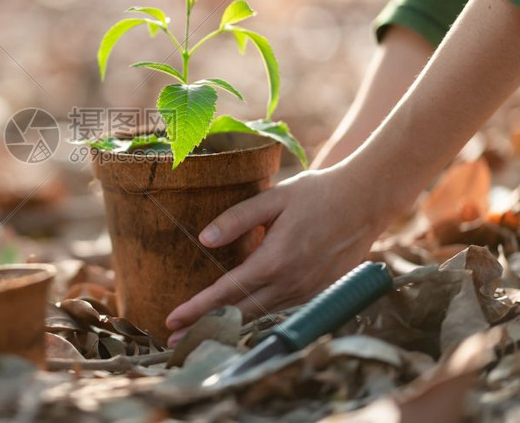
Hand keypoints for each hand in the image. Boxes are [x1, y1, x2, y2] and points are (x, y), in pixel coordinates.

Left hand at [164, 166, 390, 346]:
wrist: (365, 201)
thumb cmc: (316, 194)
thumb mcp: (273, 198)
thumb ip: (237, 218)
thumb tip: (204, 239)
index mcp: (274, 261)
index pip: (226, 292)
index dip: (197, 308)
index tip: (172, 321)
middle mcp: (291, 284)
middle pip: (240, 314)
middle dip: (204, 328)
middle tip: (173, 342)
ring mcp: (307, 292)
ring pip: (261, 317)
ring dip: (229, 328)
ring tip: (200, 335)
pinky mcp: (318, 293)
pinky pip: (281, 311)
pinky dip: (257, 320)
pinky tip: (239, 321)